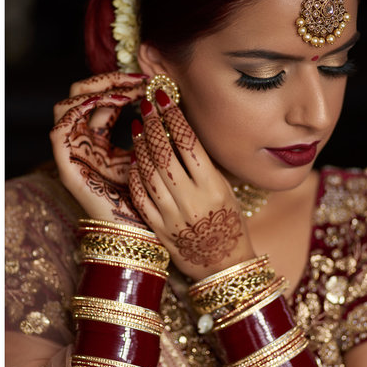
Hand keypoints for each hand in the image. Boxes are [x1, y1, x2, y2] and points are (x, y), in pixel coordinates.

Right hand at [50, 72, 145, 223]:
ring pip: (65, 106)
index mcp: (99, 137)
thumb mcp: (149, 153)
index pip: (101, 98)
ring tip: (125, 94)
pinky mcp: (66, 166)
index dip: (121, 83)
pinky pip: (59, 130)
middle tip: (138, 81)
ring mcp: (71, 152)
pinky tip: (105, 105)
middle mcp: (81, 141)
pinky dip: (77, 111)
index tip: (148, 81)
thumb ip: (148, 128)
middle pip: (80, 95)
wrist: (139, 229)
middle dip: (108, 81)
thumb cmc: (149, 193)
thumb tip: (161, 97)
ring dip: (94, 93)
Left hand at [130, 84, 255, 278]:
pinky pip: (141, 196)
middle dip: (154, 125)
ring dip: (142, 146)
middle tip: (147, 106)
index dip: (174, 118)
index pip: (190, 144)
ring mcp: (173, 216)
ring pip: (149, 173)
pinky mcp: (159, 229)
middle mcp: (193, 200)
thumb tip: (182, 135)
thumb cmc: (231, 226)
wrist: (225, 267)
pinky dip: (136, 175)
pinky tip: (135, 159)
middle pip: (165, 154)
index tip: (164, 99)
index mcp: (215, 188)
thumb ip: (205, 167)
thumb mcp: (226, 192)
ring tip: (140, 128)